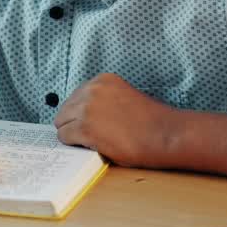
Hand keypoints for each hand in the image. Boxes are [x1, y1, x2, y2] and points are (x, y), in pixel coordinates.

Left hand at [53, 73, 180, 166]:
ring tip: (91, 142)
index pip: (76, 97)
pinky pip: (64, 137)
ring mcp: (86, 109)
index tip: (90, 123)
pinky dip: (73, 144)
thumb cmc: (152, 121)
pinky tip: (90, 147)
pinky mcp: (85, 129)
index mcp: (102, 80)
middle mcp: (92, 90)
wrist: (165, 134)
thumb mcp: (125, 97)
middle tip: (87, 136)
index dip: (81, 113)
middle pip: (66, 109)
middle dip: (74, 123)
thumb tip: (85, 115)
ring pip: (62, 123)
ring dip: (73, 134)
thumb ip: (104, 101)